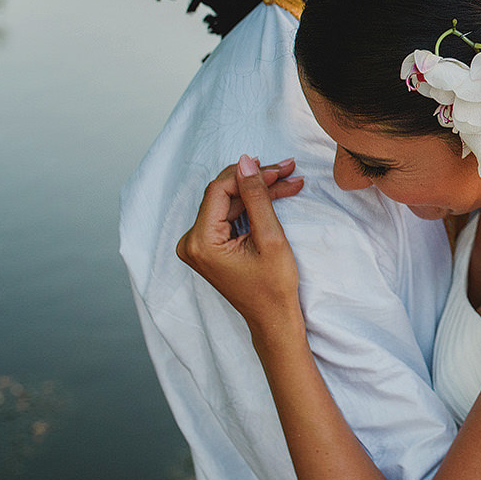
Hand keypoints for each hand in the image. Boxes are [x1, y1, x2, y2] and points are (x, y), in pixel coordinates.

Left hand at [175, 155, 306, 339]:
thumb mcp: (270, 237)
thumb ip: (256, 197)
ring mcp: (198, 244)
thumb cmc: (273, 286)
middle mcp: (191, 242)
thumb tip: (246, 161)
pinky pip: (229, 215)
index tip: (280, 170)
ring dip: (259, 191)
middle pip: (224, 195)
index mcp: (200, 242)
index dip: (249, 175)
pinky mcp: (209, 246)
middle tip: (288, 170)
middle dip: (257, 181)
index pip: (220, 190)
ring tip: (289, 180)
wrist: (273, 318)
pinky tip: (276, 195)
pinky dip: (252, 205)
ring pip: (229, 202)